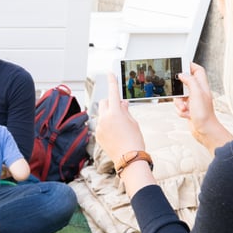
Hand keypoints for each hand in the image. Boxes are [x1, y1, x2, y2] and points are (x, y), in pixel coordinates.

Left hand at [96, 73, 154, 197]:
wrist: (129, 158)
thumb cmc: (134, 140)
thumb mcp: (133, 122)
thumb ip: (125, 110)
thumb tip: (121, 103)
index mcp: (115, 112)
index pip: (113, 92)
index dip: (112, 81)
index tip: (110, 73)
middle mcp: (104, 118)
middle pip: (104, 102)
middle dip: (110, 103)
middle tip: (120, 110)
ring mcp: (99, 127)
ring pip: (102, 114)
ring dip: (108, 115)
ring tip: (119, 127)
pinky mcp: (97, 135)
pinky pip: (101, 125)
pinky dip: (106, 125)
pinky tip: (115, 134)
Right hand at [174, 62, 232, 152]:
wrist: (205, 131)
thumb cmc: (204, 114)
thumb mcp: (197, 94)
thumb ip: (190, 81)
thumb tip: (182, 74)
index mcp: (202, 86)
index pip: (198, 70)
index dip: (190, 65)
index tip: (180, 64)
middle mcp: (198, 93)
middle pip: (185, 83)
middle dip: (178, 89)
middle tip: (178, 92)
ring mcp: (193, 101)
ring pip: (179, 96)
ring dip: (178, 103)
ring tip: (185, 108)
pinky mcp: (189, 109)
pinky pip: (179, 106)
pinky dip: (180, 110)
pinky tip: (186, 114)